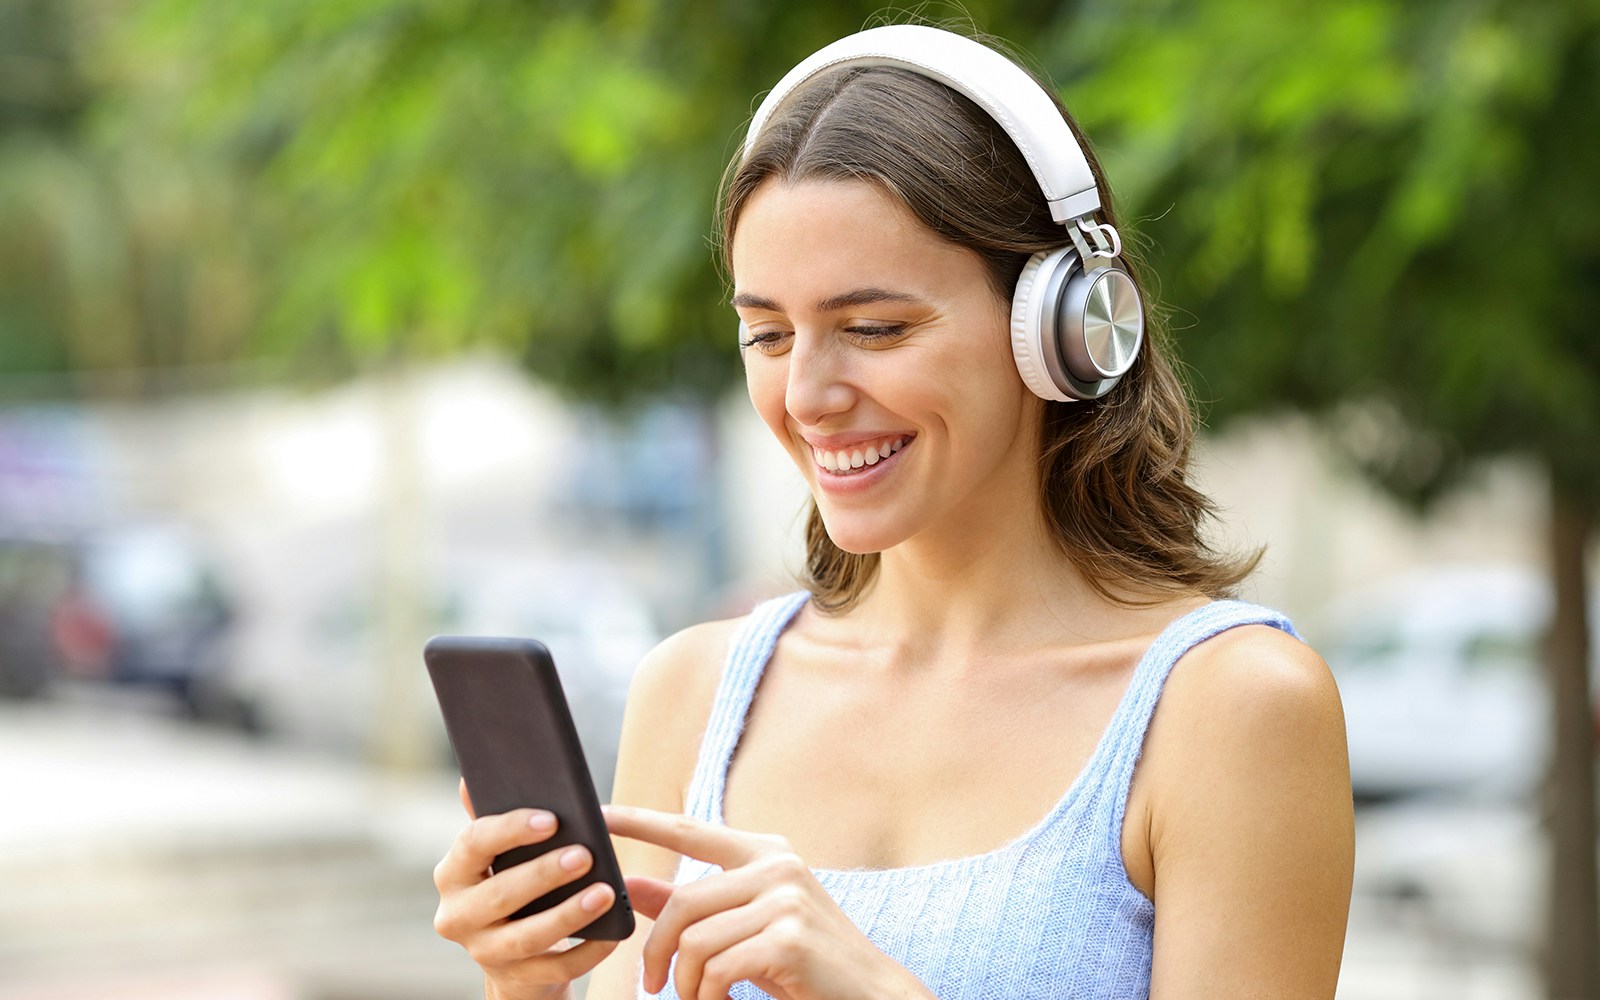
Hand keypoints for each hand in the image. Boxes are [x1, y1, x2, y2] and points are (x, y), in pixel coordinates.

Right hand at [433, 780, 620, 999]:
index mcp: (452, 873)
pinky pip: (556, 969)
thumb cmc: (511, 883)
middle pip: (500, 894)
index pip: (473, 844)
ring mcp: (484, 953)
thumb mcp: (497, 854)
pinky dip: (588, 952)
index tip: (552, 819)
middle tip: (585, 854)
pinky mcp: (516, 980)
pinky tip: (613, 932)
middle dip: (544, 874)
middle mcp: (457, 916)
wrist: (513, 956)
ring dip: (568, 914)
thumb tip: (469, 780)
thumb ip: (490, 818)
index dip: (511, 830)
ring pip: (527, 936)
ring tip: (605, 892)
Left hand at [605, 804, 932, 999]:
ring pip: (696, 940)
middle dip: (657, 951)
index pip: (689, 830)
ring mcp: (786, 898)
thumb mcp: (744, 927)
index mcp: (765, 853)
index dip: (640, 821)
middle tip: (653, 985)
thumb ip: (692, 907)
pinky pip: (718, 968)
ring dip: (686, 984)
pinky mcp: (789, 937)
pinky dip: (708, 996)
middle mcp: (777, 865)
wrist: (871, 994)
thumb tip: (633, 888)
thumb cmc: (804, 963)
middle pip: (682, 901)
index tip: (600, 815)